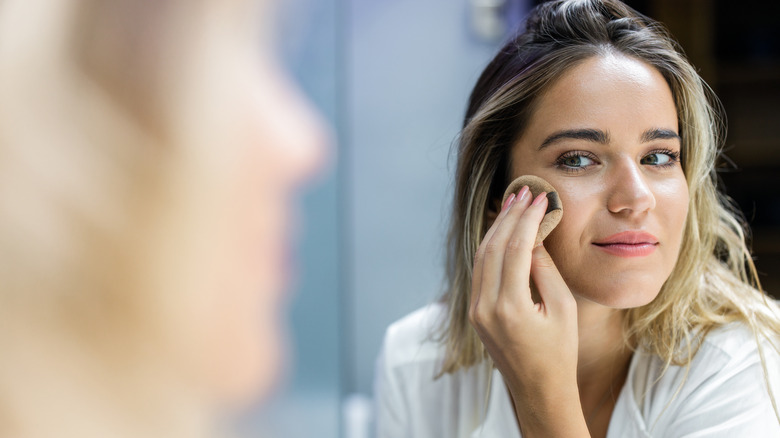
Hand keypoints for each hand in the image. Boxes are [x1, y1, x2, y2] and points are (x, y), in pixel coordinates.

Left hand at [469, 186, 585, 435]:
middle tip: (524, 191)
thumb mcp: (562, 308)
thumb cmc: (559, 352)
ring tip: (513, 203)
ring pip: (481, 256)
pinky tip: (501, 229)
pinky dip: (490, 247)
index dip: (527, 220)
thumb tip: (533, 235)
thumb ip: (545, 269)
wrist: (538, 390)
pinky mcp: (475, 312)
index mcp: (510, 308)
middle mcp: (485, 307)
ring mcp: (476, 310)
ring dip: (497, 227)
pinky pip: (480, 270)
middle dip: (509, 216)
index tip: (539, 199)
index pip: (515, 249)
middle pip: (493, 247)